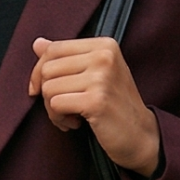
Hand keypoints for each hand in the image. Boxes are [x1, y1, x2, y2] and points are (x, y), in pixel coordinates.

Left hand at [29, 35, 161, 177]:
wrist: (141, 136)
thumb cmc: (116, 106)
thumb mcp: (95, 75)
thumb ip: (67, 58)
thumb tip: (37, 43)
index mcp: (104, 45)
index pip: (55, 49)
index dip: (39, 71)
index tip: (40, 89)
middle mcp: (104, 56)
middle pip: (48, 68)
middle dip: (46, 93)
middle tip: (63, 108)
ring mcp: (101, 78)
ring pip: (49, 88)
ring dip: (52, 109)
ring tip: (71, 116)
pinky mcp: (96, 100)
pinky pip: (55, 105)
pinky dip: (59, 119)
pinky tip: (75, 123)